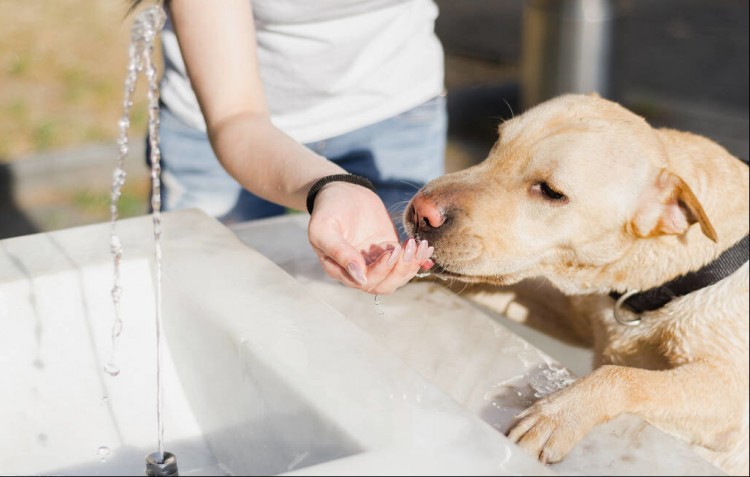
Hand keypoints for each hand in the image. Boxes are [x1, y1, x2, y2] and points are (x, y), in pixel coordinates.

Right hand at [307, 182, 433, 293]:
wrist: (342, 191)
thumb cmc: (328, 209)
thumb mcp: (324, 228)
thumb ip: (338, 251)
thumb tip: (359, 277)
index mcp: (341, 270)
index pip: (366, 282)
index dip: (382, 271)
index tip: (392, 251)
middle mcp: (359, 271)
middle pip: (385, 285)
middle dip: (400, 270)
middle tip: (408, 248)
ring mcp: (376, 262)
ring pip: (397, 277)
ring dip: (411, 265)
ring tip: (419, 246)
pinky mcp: (390, 251)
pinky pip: (405, 263)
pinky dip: (418, 259)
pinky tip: (426, 248)